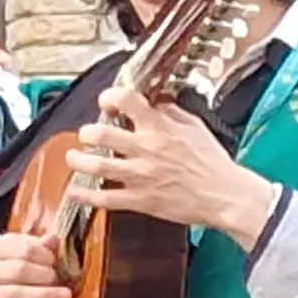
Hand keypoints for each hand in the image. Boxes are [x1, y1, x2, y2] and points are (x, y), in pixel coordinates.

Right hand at [0, 233, 70, 297]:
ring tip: (65, 295)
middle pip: (19, 271)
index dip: (43, 254)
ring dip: (45, 295)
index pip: (22, 249)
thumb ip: (34, 245)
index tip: (53, 260)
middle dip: (44, 275)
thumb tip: (53, 239)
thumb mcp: (13, 250)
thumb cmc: (3, 266)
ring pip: (16, 295)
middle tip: (58, 278)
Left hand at [70, 89, 278, 244]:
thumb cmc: (213, 163)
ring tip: (73, 157)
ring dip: (78, 161)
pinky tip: (74, 192)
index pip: (126, 100)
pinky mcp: (141, 200)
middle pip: (101, 135)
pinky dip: (85, 196)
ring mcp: (141, 176)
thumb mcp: (195, 127)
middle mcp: (146, 149)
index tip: (107, 102)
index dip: (109, 97)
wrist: (225, 195)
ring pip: (97, 166)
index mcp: (160, 127)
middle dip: (87, 132)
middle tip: (86, 134)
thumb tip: (154, 103)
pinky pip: (105, 199)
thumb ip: (170, 113)